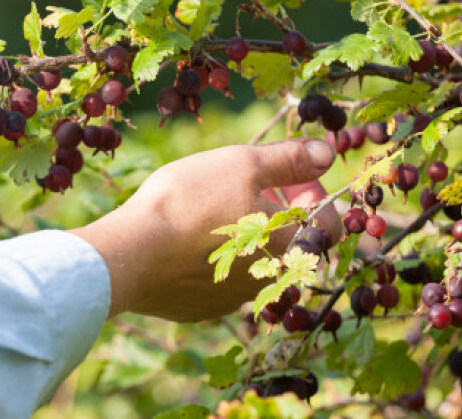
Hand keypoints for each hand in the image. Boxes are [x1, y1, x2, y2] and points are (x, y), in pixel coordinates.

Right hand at [71, 138, 340, 321]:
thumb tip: (327, 153)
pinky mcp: (199, 309)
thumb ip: (289, 159)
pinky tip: (184, 239)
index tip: (283, 175)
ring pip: (253, 263)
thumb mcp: (242, 164)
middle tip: (245, 188)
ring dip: (244, 236)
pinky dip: (212, 258)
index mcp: (289, 247)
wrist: (131, 254)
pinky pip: (217, 280)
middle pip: (289, 243)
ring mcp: (232, 301)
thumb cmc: (190, 203)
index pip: (330, 225)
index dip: (312, 192)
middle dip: (275, 212)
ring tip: (211, 210)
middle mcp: (269, 281)